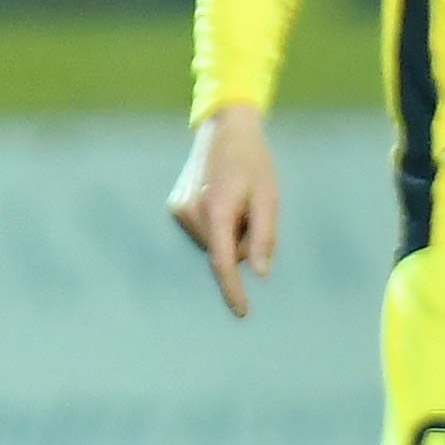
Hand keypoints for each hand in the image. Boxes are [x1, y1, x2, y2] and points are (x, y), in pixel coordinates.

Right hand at [166, 103, 280, 318]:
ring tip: (240, 203)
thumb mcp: (269, 198)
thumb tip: (260, 273)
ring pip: (215, 244)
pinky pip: (205, 233)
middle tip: (255, 212)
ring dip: (232, 235)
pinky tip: (226, 203)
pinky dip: (221, 228)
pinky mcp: (175, 209)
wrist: (224, 131)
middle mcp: (190, 214)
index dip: (232, 289)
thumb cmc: (253, 163)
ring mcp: (179, 212)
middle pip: (224, 252)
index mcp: (215, 211)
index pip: (222, 262)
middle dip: (244, 244)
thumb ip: (264, 236)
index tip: (241, 312)